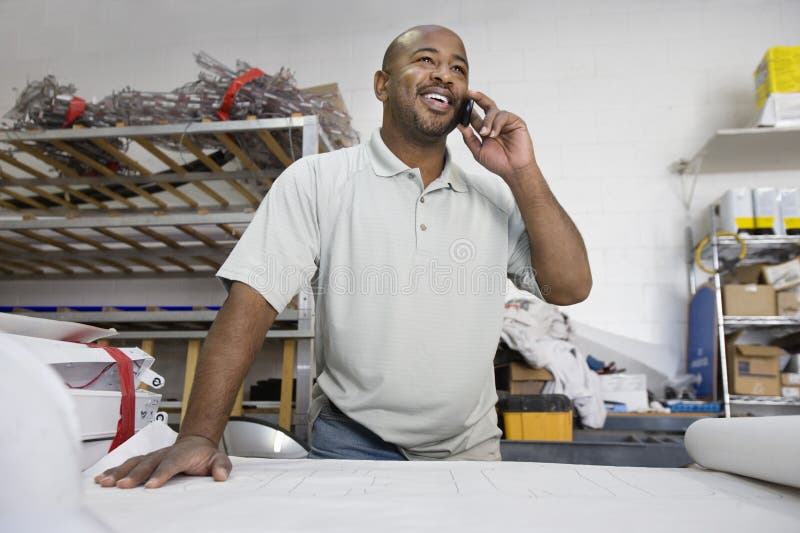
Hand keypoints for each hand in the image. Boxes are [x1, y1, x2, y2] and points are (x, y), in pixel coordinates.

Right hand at [93, 435, 231, 488]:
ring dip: (119, 472)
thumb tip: (222, 475)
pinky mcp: (144, 460)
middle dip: (133, 475)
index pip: (170, 463)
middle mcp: (163, 453)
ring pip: (134, 463)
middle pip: (147, 464)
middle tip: (122, 486)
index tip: (151, 485)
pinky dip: (114, 470)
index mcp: (181, 454)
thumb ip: (221, 466)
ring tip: (105, 482)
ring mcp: (152, 456)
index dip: (160, 474)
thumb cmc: (204, 454)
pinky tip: (101, 478)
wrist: (196, 443)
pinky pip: (127, 464)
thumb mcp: (218, 459)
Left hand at [457, 90, 537, 182]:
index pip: (475, 115)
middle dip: (477, 98)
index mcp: (485, 129)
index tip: (459, 103)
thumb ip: (469, 138)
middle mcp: (495, 123)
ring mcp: (506, 122)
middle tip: (468, 93)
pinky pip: (504, 116)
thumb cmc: (497, 163)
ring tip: (486, 134)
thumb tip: (459, 125)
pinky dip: (497, 124)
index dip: (467, 109)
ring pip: (493, 111)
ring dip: (487, 122)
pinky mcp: (516, 122)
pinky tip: (494, 134)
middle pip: (486, 105)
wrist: (513, 170)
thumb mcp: (478, 151)